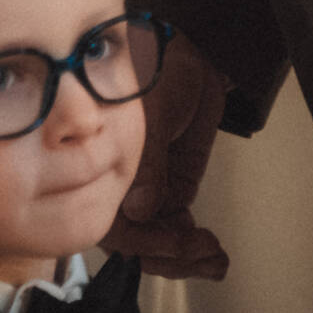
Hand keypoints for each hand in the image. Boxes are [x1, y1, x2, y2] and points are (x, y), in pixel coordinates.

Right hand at [105, 29, 230, 279]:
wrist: (187, 53)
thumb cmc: (156, 68)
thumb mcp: (152, 111)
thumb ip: (148, 162)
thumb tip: (141, 210)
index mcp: (98, 165)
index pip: (111, 225)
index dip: (140, 243)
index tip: (172, 240)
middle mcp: (119, 186)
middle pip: (136, 244)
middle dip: (169, 257)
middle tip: (201, 248)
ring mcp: (146, 191)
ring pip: (158, 244)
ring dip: (185, 259)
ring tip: (214, 257)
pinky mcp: (170, 190)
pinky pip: (176, 231)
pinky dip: (194, 248)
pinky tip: (212, 250)